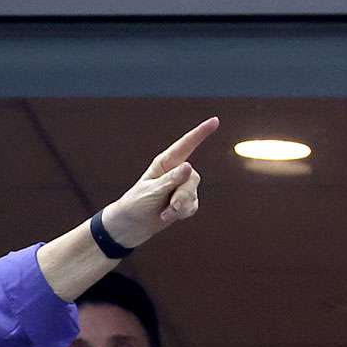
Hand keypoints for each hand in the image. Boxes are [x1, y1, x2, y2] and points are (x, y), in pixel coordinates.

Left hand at [99, 117, 218, 248]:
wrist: (131, 226)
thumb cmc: (136, 204)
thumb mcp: (151, 191)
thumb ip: (171, 179)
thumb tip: (189, 166)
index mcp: (165, 163)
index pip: (185, 145)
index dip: (201, 133)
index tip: (215, 120)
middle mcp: (176, 172)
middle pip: (193, 178)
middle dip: (183, 195)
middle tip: (169, 205)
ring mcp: (182, 187)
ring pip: (193, 194)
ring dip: (180, 207)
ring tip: (164, 212)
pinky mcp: (185, 201)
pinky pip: (192, 206)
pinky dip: (181, 214)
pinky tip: (168, 216)